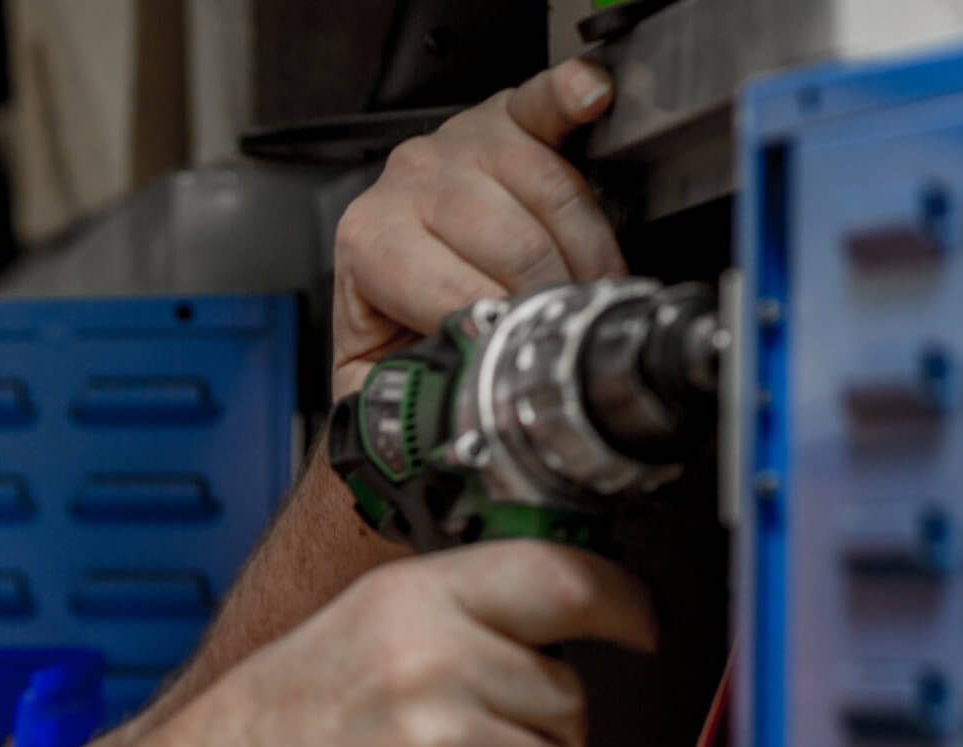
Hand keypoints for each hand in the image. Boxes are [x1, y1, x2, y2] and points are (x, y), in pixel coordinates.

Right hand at [142, 539, 657, 746]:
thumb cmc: (265, 734)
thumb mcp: (350, 628)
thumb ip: (450, 614)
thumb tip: (555, 624)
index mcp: (409, 601)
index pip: (560, 580)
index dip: (619, 604)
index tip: (636, 625)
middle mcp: (431, 663)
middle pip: (567, 695)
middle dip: (536, 729)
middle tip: (463, 744)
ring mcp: (441, 744)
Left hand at [331, 59, 624, 398]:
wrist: (393, 277)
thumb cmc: (391, 326)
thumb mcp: (374, 381)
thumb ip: (390, 403)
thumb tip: (421, 434)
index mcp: (368, 242)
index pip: (455, 288)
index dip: (503, 330)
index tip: (529, 358)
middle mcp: (407, 181)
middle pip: (511, 242)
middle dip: (552, 297)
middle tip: (571, 333)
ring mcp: (457, 144)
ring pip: (548, 191)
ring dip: (587, 249)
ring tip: (593, 289)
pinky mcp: (502, 117)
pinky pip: (542, 101)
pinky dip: (570, 96)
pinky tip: (590, 99)